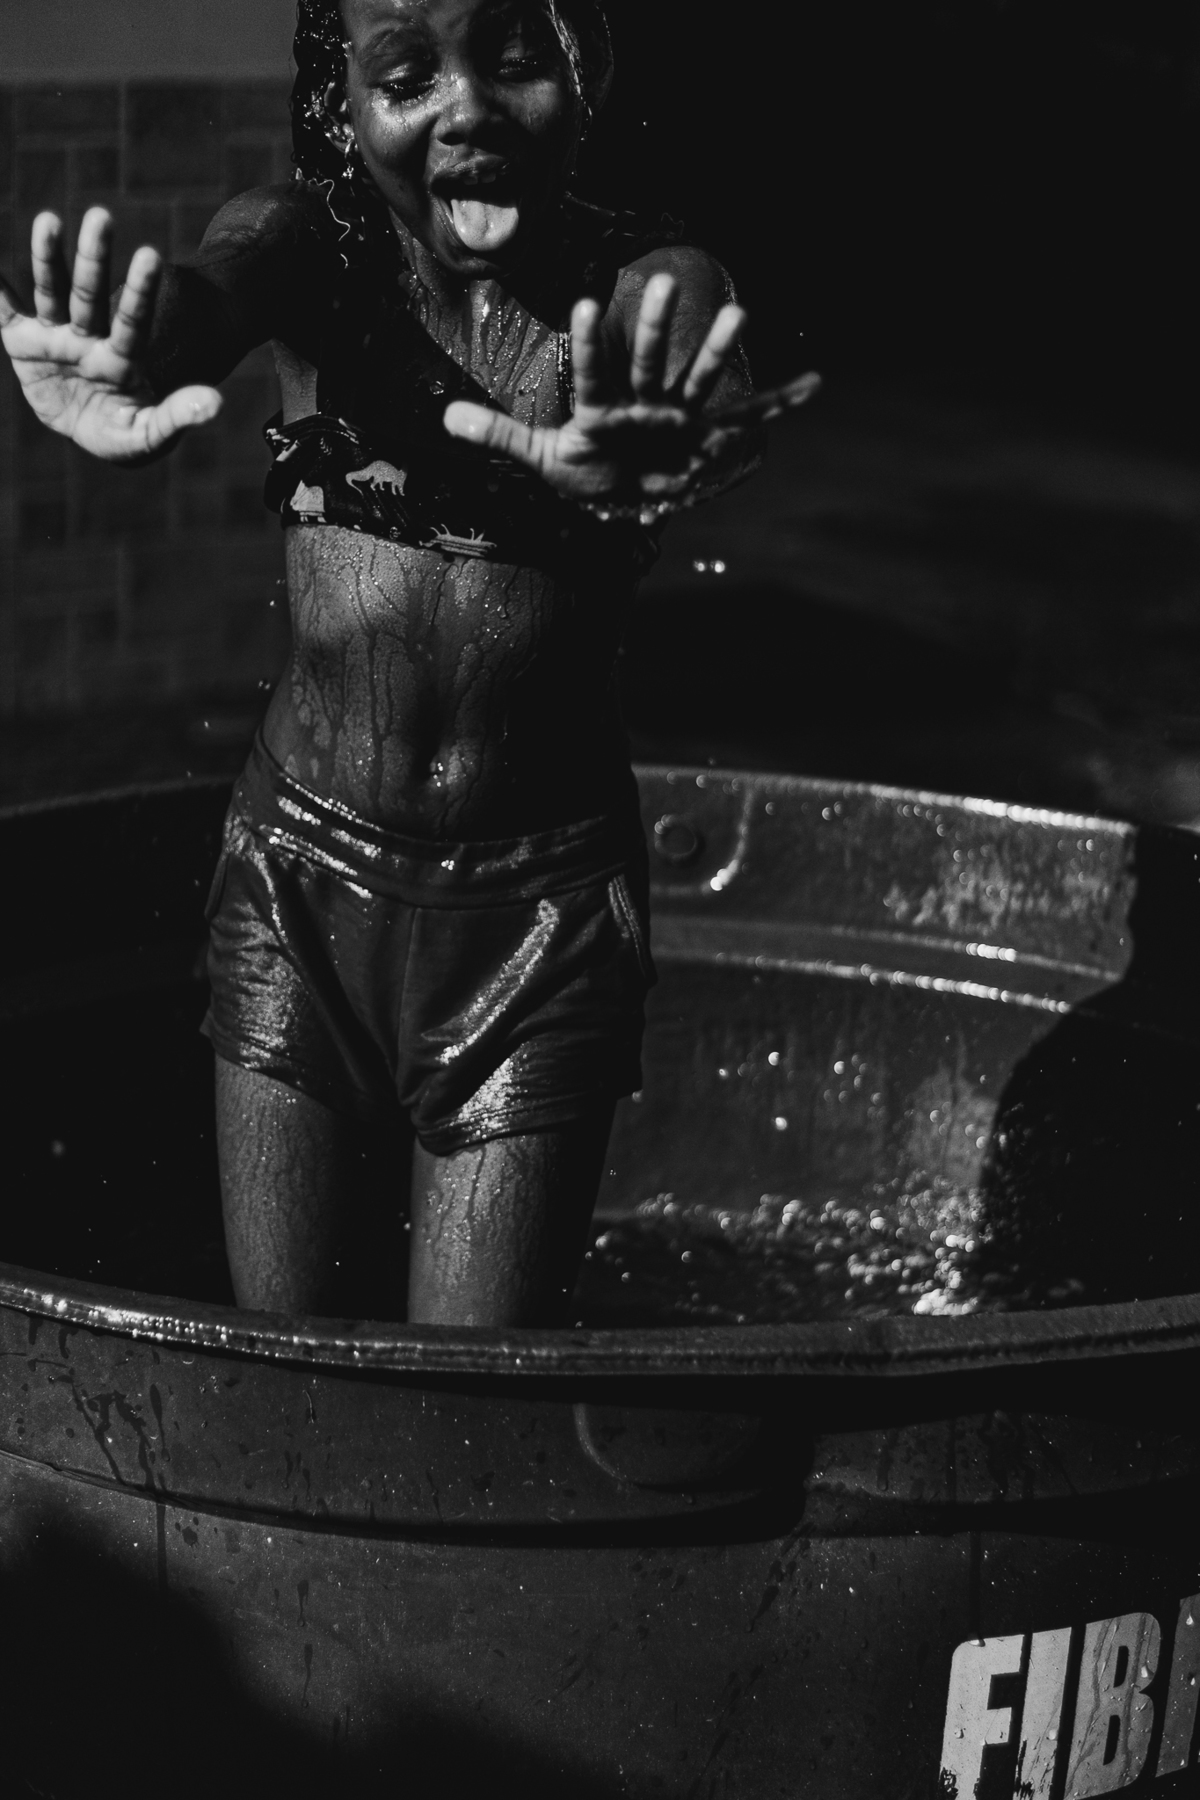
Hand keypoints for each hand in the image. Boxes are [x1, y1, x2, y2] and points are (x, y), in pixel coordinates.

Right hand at [0, 207, 221, 463]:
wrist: (88, 432)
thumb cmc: (125, 433)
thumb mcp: (150, 434)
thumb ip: (177, 415)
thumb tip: (215, 404)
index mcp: (121, 358)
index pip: (133, 320)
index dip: (140, 290)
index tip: (151, 255)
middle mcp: (88, 338)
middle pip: (91, 295)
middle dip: (95, 258)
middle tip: (102, 216)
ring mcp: (55, 337)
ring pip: (52, 292)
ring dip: (48, 258)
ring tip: (49, 221)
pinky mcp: (23, 342)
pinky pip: (6, 313)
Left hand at [442, 271, 818, 521]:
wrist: (622, 491)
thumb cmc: (585, 472)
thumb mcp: (541, 460)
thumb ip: (500, 436)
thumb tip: (444, 423)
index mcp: (602, 407)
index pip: (591, 369)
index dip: (588, 339)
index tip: (583, 301)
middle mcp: (642, 401)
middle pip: (645, 359)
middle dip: (651, 326)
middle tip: (659, 280)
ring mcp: (676, 414)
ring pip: (696, 376)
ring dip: (715, 349)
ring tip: (739, 313)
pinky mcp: (703, 435)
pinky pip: (744, 417)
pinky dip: (777, 403)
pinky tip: (812, 385)